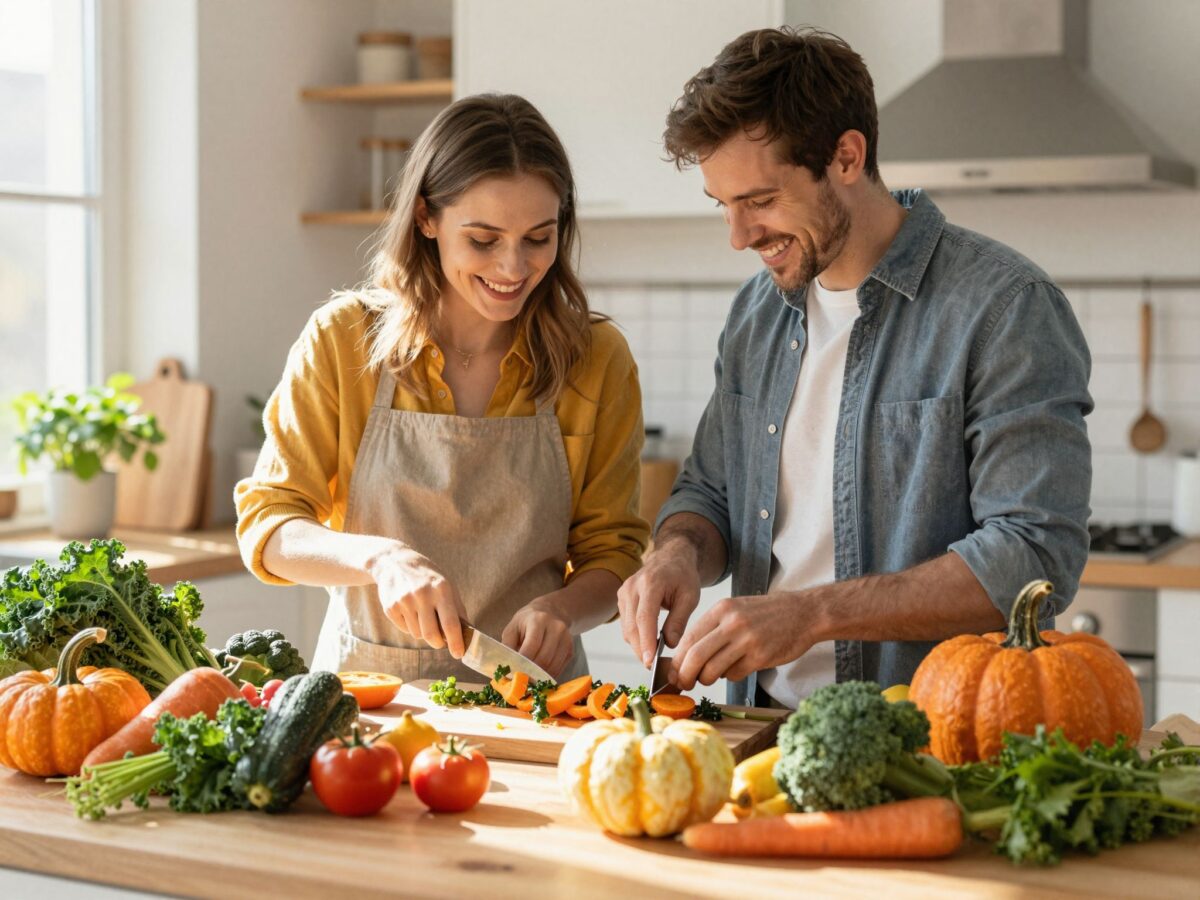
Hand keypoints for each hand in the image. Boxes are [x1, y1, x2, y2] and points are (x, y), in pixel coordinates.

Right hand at [367, 544, 466, 656]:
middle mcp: (422, 595)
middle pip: (431, 635)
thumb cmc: (427, 576)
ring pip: (418, 634)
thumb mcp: (447, 585)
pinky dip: (411, 626)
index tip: (458, 654)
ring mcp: (404, 601)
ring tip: (423, 616)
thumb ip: (457, 608)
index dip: (455, 642)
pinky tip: (410, 611)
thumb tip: (465, 634)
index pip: (450, 623)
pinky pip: (405, 629)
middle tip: (440, 642)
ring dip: (423, 632)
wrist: (394, 562)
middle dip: (438, 643)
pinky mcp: (391, 608)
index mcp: (441, 589)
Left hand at [502, 597, 574, 678]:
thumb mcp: (513, 628)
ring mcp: (566, 639)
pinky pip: (559, 668)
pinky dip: (547, 675)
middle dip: (530, 672)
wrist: (551, 612)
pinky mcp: (571, 649)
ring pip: (552, 666)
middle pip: (544, 658)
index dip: (522, 662)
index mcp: (538, 620)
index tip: (513, 672)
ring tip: (528, 680)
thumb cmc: (527, 622)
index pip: (531, 646)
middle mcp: (556, 628)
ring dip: (539, 677)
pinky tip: (538, 675)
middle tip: (520, 680)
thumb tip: (506, 667)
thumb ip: (508, 646)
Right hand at [617, 543, 701, 667]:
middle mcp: (632, 587)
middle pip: (632, 627)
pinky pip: (626, 624)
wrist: (670, 558)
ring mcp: (624, 592)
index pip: (644, 618)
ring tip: (653, 658)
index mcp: (651, 583)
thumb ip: (679, 620)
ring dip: (638, 646)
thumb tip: (670, 644)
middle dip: (642, 650)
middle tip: (654, 668)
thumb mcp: (690, 597)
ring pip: (626, 628)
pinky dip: (636, 637)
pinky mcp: (621, 598)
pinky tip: (649, 644)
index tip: (650, 662)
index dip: (646, 642)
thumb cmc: (683, 576)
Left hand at [671, 591, 820, 689]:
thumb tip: (687, 656)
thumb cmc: (767, 614)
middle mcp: (732, 623)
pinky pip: (734, 674)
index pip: (688, 638)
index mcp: (722, 609)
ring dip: (706, 679)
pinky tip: (736, 669)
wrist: (804, 612)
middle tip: (683, 684)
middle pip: (695, 656)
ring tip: (709, 678)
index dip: (677, 660)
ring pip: (712, 669)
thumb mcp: (736, 609)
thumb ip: (713, 628)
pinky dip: (729, 676)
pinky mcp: (761, 657)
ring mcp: (747, 640)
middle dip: (685, 675)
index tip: (674, 672)